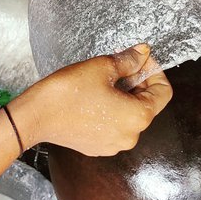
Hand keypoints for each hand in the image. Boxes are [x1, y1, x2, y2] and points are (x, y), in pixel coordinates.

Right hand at [9, 44, 172, 155]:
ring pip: (129, 116)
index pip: (164, 92)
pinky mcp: (98, 147)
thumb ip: (129, 60)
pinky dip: (111, 111)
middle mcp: (131, 136)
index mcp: (139, 116)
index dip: (154, 71)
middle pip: (147, 104)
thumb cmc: (69, 91)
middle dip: (138, 82)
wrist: (36, 116)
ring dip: (124, 96)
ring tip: (105, 81)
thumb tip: (143, 53)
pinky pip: (114, 126)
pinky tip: (94, 98)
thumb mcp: (103, 67)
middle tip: (120, 64)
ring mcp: (114, 144)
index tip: (140, 59)